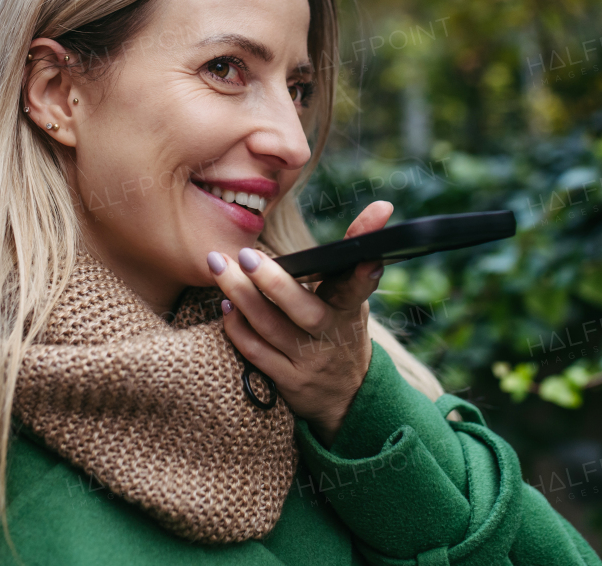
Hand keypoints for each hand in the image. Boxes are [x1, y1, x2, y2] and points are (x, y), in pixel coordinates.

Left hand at [207, 201, 394, 447]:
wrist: (346, 395)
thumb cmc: (342, 328)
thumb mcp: (354, 293)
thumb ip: (357, 248)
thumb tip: (381, 205)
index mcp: (350, 309)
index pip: (359, 287)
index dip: (364, 275)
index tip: (370, 260)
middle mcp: (332, 336)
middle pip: (305, 311)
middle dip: (274, 283)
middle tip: (245, 254)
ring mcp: (308, 361)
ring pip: (271, 329)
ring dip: (242, 297)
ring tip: (219, 267)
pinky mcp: (287, 381)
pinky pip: (257, 354)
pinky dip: (238, 329)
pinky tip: (225, 305)